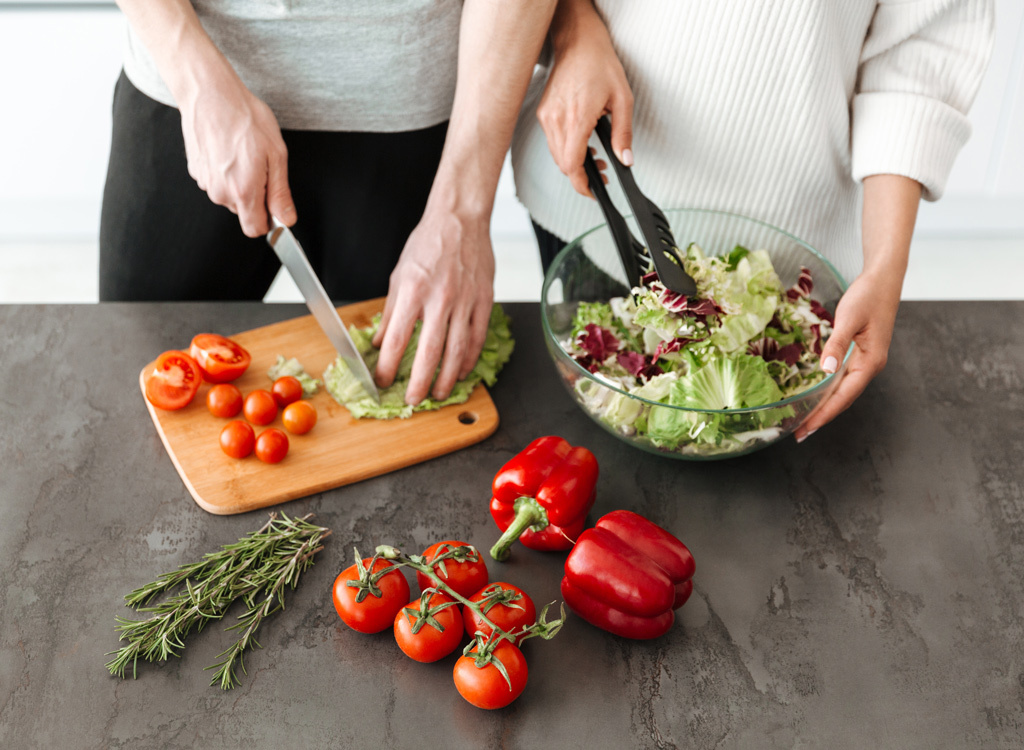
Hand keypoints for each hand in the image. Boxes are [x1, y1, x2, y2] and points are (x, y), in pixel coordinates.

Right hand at [178, 70, 295, 236]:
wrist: (210, 93)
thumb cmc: (245, 118)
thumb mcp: (276, 155)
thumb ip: (280, 193)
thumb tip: (286, 219)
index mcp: (243, 192)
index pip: (255, 229)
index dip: (269, 221)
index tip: (274, 206)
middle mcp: (220, 192)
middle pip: (243, 212)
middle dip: (255, 196)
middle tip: (261, 166)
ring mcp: (205, 182)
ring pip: (229, 196)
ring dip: (240, 182)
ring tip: (244, 153)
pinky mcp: (195, 170)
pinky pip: (217, 181)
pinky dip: (225, 171)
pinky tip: (229, 149)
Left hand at [371, 206, 494, 404]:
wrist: (459, 220)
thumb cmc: (427, 244)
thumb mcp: (398, 275)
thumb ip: (391, 312)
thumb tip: (380, 342)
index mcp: (413, 291)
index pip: (398, 339)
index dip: (388, 365)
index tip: (382, 380)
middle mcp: (440, 298)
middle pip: (430, 352)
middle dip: (419, 382)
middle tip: (413, 400)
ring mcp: (466, 301)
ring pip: (458, 350)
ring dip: (447, 378)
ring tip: (439, 393)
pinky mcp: (484, 301)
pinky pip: (478, 337)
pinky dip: (470, 358)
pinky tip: (463, 371)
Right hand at [537, 3, 633, 195]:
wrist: (579, 43)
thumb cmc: (600, 65)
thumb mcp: (623, 99)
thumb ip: (624, 134)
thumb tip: (626, 159)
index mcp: (577, 118)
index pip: (572, 164)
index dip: (582, 184)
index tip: (593, 191)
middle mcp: (556, 119)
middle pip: (563, 164)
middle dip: (582, 175)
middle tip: (602, 173)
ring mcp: (547, 116)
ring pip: (556, 155)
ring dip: (574, 163)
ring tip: (595, 157)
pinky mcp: (544, 113)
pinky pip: (552, 141)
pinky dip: (566, 149)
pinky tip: (582, 142)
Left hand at [794, 270, 901, 440]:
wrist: (883, 280)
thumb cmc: (868, 296)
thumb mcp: (849, 318)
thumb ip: (837, 344)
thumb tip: (826, 370)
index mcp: (870, 362)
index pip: (844, 396)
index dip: (824, 414)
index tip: (806, 428)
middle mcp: (870, 366)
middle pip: (843, 399)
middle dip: (822, 417)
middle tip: (799, 432)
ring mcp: (866, 361)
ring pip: (843, 391)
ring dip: (825, 406)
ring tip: (804, 420)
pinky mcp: (860, 354)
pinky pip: (843, 379)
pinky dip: (829, 391)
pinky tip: (817, 395)